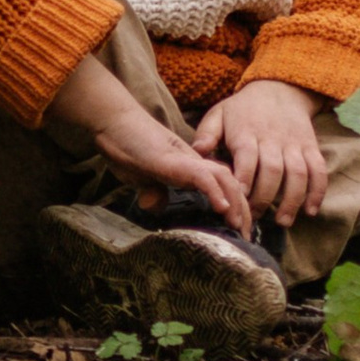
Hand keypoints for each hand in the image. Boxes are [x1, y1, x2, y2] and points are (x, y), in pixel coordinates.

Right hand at [52, 54, 252, 231]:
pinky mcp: (173, 160)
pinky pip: (201, 176)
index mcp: (190, 169)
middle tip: (246, 238)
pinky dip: (214, 192)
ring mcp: (185, 160)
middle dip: (243, 211)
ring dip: (235, 203)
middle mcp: (194, 163)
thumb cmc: (126, 148)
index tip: (238, 232)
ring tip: (238, 226)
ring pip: (224, 179)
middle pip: (231, 184)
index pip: (222, 187)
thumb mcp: (142, 178)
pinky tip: (222, 208)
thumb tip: (155, 205)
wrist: (113, 123)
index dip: (235, 208)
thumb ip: (153, 190)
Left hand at [193, 79, 327, 225]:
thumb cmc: (243, 109)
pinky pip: (318, 169)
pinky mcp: (311, 147)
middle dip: (264, 197)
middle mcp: (273, 139)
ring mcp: (294, 143)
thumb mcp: (220, 114)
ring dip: (292, 199)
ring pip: (297, 173)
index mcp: (247, 132)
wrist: (279, 88)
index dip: (244, 180)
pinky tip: (310, 211)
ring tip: (283, 222)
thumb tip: (197, 152)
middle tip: (254, 218)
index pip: (247, 158)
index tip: (238, 199)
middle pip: (272, 170)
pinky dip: (317, 191)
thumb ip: (207, 133)